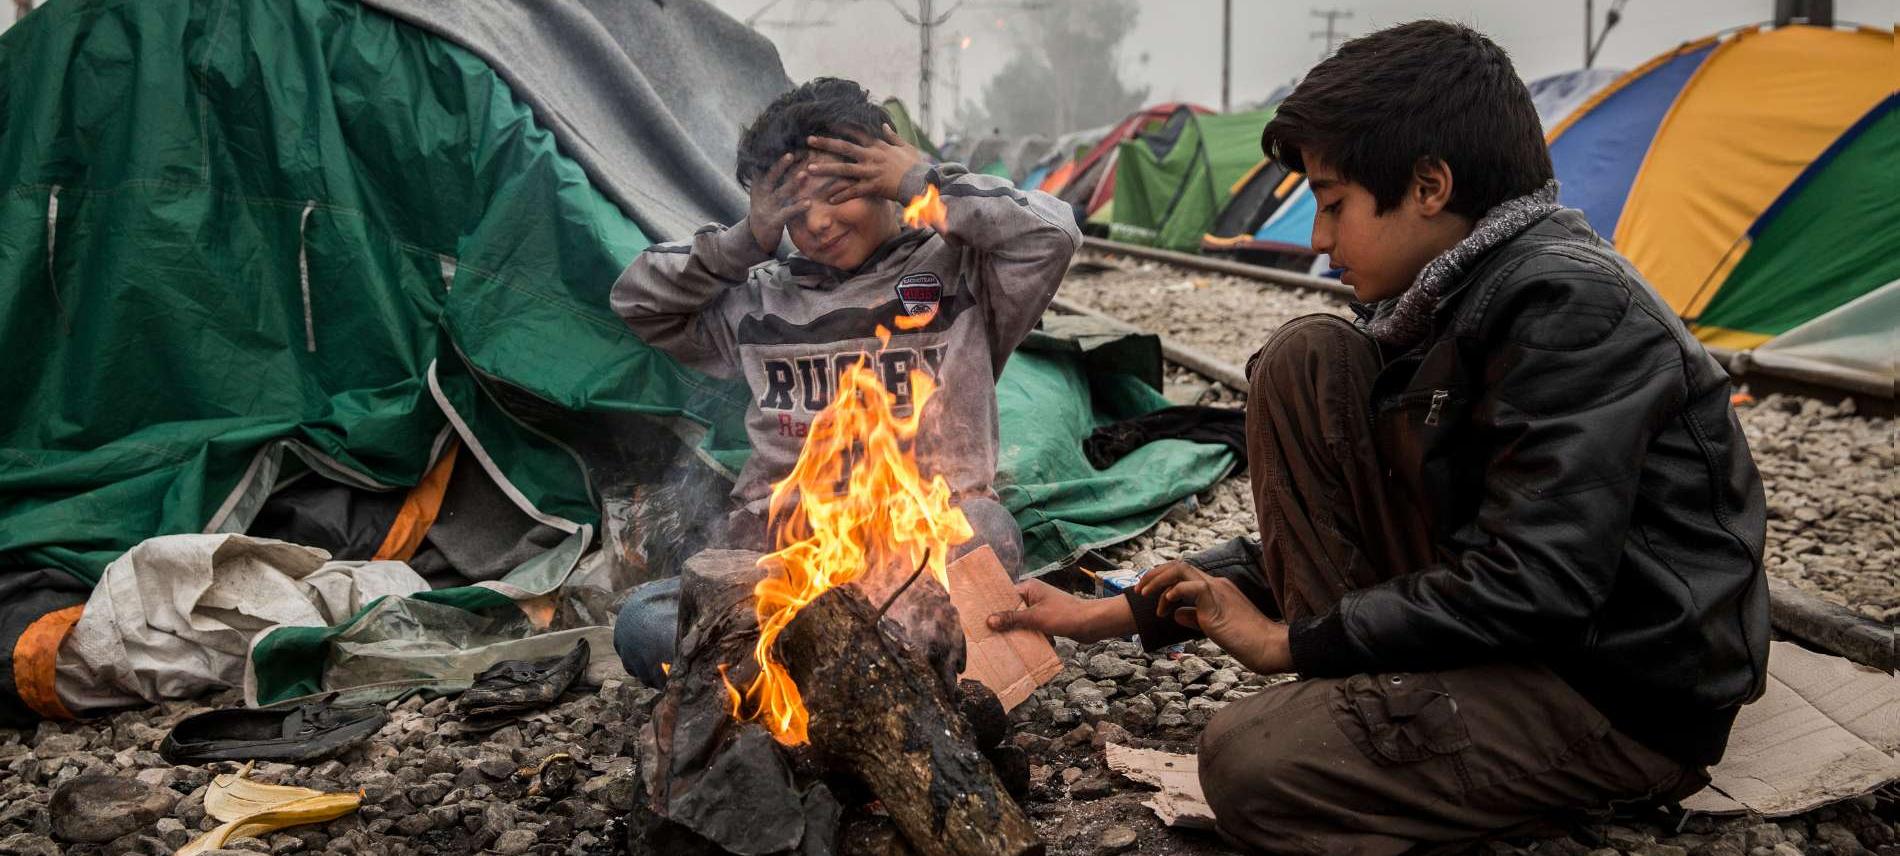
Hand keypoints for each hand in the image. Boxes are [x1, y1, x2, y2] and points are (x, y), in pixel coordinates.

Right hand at [747, 153, 812, 253]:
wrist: (757, 235)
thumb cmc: (767, 207)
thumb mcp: (764, 189)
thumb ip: (772, 174)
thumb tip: (784, 151)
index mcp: (759, 183)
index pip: (766, 165)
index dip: (776, 156)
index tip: (790, 144)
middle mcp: (761, 193)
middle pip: (770, 176)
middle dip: (780, 165)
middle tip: (791, 154)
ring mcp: (767, 207)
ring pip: (781, 193)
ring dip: (793, 184)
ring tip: (804, 174)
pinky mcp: (774, 221)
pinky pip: (787, 213)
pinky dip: (797, 207)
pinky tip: (808, 202)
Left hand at [803, 126, 923, 204]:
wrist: (922, 183)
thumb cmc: (916, 166)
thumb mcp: (906, 147)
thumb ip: (893, 136)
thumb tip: (884, 125)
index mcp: (879, 146)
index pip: (858, 132)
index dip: (842, 127)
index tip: (828, 122)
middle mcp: (871, 156)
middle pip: (844, 148)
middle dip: (826, 143)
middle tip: (809, 140)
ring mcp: (871, 172)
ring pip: (844, 169)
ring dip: (826, 169)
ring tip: (809, 169)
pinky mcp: (873, 187)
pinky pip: (854, 191)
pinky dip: (842, 195)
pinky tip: (829, 200)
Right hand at [986, 579, 1135, 642]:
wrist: (1092, 624)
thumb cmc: (1065, 615)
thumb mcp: (1036, 618)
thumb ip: (1013, 619)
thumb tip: (989, 620)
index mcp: (1030, 588)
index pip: (1005, 594)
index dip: (992, 605)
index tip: (978, 616)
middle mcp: (1034, 596)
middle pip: (1011, 609)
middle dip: (1002, 621)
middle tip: (983, 633)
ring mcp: (1041, 609)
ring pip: (1021, 621)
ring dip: (1014, 632)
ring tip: (996, 643)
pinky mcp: (1047, 621)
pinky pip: (1031, 628)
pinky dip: (1026, 637)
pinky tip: (1017, 648)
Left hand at [1136, 561, 1291, 673]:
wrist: (1270, 647)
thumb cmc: (1247, 641)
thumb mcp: (1214, 628)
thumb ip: (1195, 617)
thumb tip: (1176, 613)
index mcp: (1217, 589)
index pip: (1185, 574)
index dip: (1163, 579)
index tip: (1149, 593)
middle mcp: (1216, 584)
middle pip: (1179, 566)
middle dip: (1154, 574)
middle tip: (1139, 589)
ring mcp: (1217, 591)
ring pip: (1181, 570)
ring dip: (1158, 580)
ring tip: (1145, 595)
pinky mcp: (1217, 603)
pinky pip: (1191, 587)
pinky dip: (1173, 592)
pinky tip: (1166, 606)